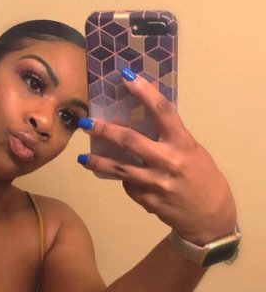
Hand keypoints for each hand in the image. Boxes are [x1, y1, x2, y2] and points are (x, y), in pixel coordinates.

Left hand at [77, 71, 236, 244]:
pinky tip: (124, 179)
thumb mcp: (190, 151)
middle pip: (130, 141)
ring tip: (82, 158)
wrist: (209, 214)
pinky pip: (129, 186)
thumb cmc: (200, 176)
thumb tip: (137, 124)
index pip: (162, 110)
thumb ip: (167, 139)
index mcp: (183, 142)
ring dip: (97, 162)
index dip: (144, 92)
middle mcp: (169, 161)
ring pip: (119, 169)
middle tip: (85, 122)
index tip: (126, 77)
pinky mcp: (148, 200)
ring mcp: (157, 183)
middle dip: (104, 130)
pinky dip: (124, 180)